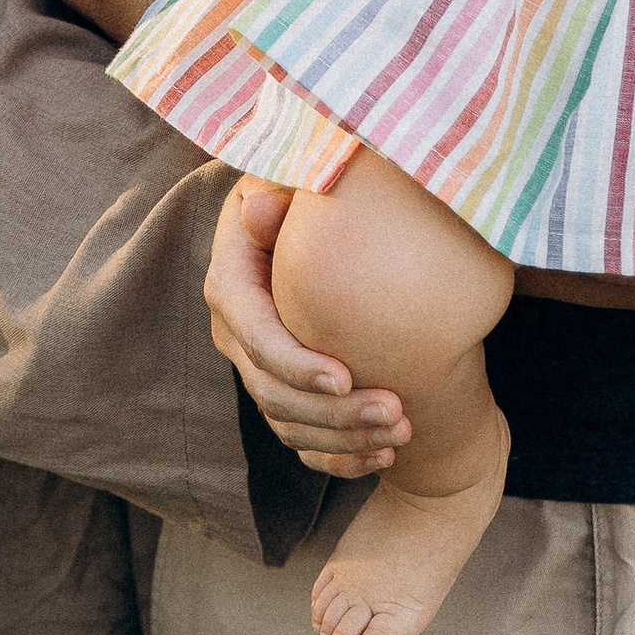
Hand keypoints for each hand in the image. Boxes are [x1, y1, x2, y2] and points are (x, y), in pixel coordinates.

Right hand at [204, 182, 408, 475]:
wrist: (314, 217)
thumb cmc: (309, 188)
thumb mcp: (294, 176)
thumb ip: (284, 191)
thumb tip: (259, 209)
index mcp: (232, 281)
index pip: (255, 335)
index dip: (296, 363)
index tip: (347, 376)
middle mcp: (236, 332)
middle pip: (274, 392)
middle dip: (334, 411)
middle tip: (396, 410)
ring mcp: (257, 367)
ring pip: (290, 426)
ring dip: (344, 438)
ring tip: (402, 432)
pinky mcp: (282, 392)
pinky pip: (303, 442)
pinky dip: (341, 458)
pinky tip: (385, 455)